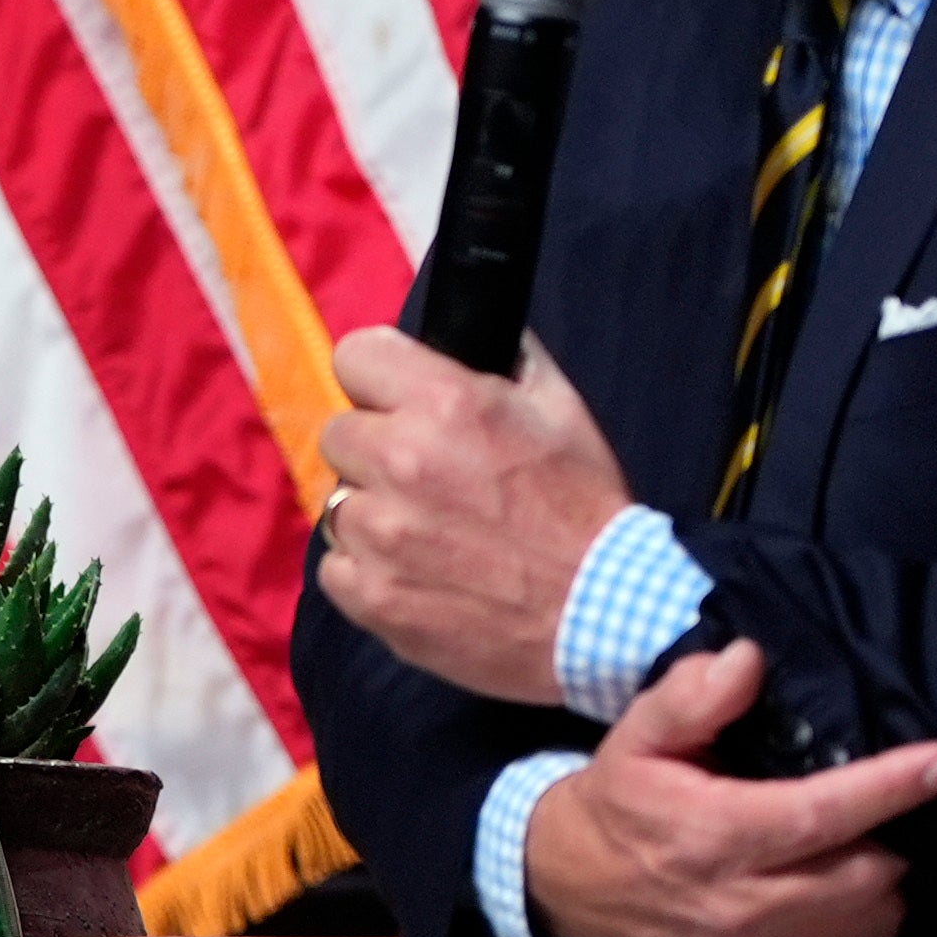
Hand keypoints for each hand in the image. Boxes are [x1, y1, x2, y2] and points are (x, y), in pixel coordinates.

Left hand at [310, 327, 635, 706]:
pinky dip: (368, 571)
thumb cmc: (585, 508)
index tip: (393, 398)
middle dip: (376, 450)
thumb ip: (506, 358)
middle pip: (339, 434)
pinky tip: (418, 574)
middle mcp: (400, 462)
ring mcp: (379, 535)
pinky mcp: (370, 595)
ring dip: (374, 513)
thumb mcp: (560, 409)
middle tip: (426, 476)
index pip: (354, 356)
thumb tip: (474, 322)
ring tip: (430, 533)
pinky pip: (336, 567)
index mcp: (444, 404)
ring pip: (339, 504)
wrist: (601, 613)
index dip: (377, 377)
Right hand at [518, 641, 936, 936]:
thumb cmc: (622, 801)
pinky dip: (864, 913)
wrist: (574, 888)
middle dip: (889, 833)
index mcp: (713, 837)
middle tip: (874, 802)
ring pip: (871, 916)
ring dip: (880, 874)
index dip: (892, 787)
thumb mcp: (638, 734)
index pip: (822, 815)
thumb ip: (692, 697)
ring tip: (855, 841)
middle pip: (866, 874)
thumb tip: (749, 660)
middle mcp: (741, 906)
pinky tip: (836, 882)